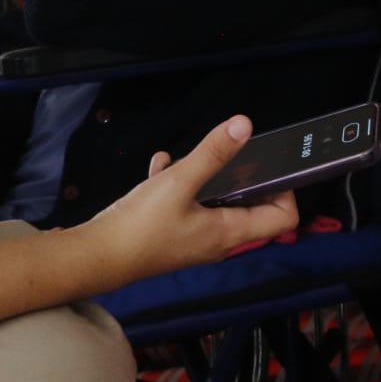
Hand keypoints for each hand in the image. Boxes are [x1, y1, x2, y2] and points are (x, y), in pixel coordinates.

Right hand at [82, 116, 297, 283]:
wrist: (94, 257)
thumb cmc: (141, 225)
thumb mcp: (179, 182)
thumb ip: (212, 153)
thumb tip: (244, 124)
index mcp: (230, 232)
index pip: (283, 217)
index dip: (286, 189)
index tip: (272, 164)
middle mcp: (219, 241)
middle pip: (252, 207)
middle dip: (245, 177)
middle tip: (236, 153)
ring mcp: (196, 240)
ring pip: (217, 202)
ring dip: (209, 177)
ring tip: (193, 158)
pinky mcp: (173, 235)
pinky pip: (188, 205)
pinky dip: (180, 184)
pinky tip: (162, 164)